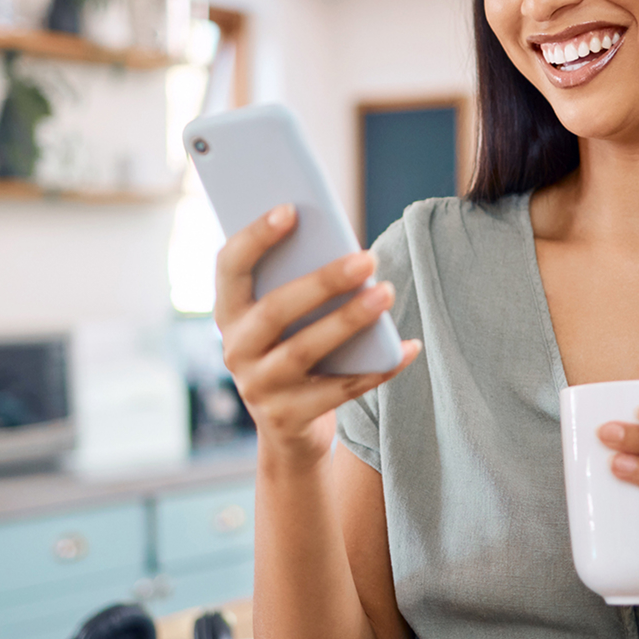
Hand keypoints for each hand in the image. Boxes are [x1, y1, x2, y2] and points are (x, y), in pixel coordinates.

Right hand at [214, 204, 420, 467]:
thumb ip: (300, 284)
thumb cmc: (294, 350)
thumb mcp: (287, 319)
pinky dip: (379, 368)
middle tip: (368, 258)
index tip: (291, 209)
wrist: (288, 429)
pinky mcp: (288, 419)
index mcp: (230, 313)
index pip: (229, 267)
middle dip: (323, 281)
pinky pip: (340, 390)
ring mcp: (259, 388)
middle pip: (275, 310)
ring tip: (388, 293)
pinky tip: (409, 347)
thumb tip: (348, 251)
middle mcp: (235, 350)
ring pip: (304, 350)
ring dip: (349, 320)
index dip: (255, 238)